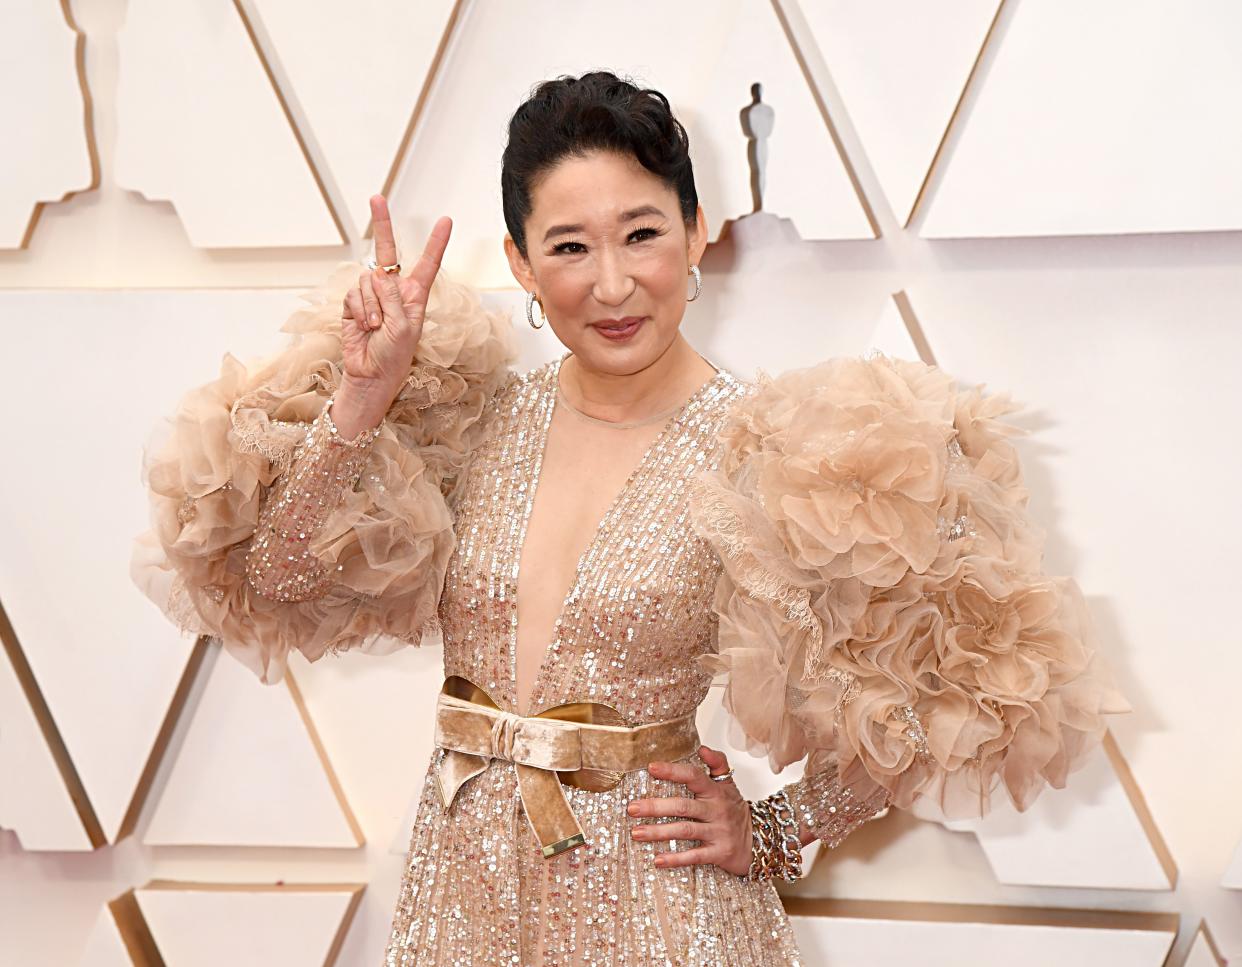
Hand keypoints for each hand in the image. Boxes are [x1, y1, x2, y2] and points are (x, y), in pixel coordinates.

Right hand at [340, 194, 451, 401]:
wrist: (370, 376)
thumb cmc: (394, 357)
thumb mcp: (404, 328)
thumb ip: (393, 299)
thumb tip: (378, 274)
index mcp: (415, 296)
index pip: (428, 264)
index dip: (436, 243)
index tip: (445, 220)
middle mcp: (393, 291)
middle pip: (387, 251)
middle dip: (382, 225)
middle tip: (376, 198)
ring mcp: (372, 296)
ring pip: (368, 281)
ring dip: (372, 306)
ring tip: (377, 327)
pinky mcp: (353, 304)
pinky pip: (354, 294)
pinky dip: (359, 311)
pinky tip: (365, 327)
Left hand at [626, 745, 752, 875]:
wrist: (760, 841)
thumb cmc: (735, 810)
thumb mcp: (729, 785)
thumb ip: (717, 763)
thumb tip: (703, 748)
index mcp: (716, 791)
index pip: (693, 776)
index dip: (672, 771)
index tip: (651, 767)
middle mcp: (717, 810)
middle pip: (683, 806)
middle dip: (655, 807)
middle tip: (631, 808)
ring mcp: (718, 832)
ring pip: (685, 831)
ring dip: (658, 832)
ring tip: (636, 833)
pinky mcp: (719, 853)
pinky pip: (694, 856)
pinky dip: (676, 859)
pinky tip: (657, 860)